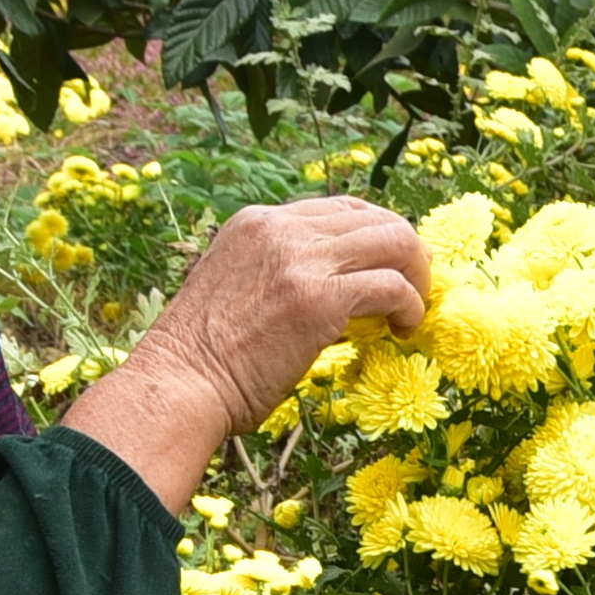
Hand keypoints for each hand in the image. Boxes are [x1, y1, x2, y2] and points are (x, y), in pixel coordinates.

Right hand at [61, 198, 432, 512]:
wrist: (179, 384)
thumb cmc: (202, 359)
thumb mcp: (237, 289)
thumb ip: (280, 275)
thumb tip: (338, 293)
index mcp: (256, 222)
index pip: (339, 209)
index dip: (376, 236)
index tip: (391, 269)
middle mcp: (279, 229)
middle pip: (373, 217)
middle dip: (406, 251)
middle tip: (413, 290)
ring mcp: (299, 259)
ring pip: (392, 241)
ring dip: (415, 276)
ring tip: (411, 313)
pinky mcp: (318, 297)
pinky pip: (391, 286)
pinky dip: (410, 306)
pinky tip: (403, 330)